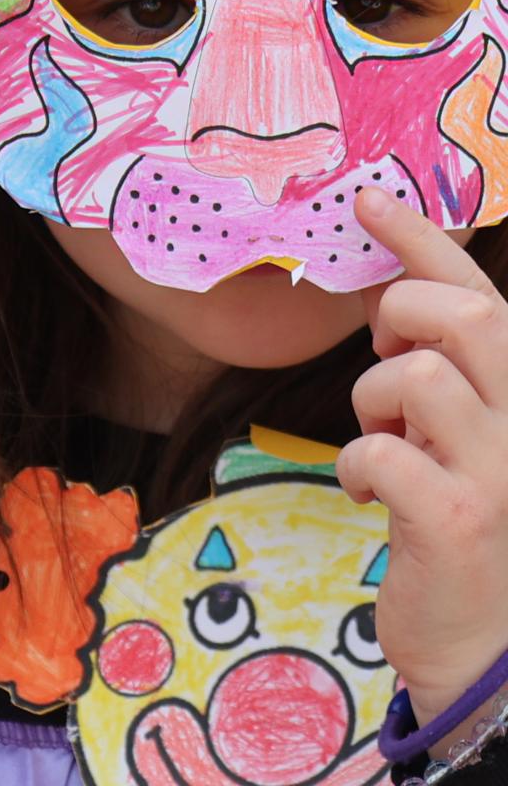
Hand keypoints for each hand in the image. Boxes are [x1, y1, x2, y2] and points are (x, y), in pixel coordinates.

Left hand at [338, 188, 507, 735]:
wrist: (491, 649)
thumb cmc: (464, 527)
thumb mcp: (463, 437)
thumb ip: (445, 372)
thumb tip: (394, 293)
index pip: (482, 296)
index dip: (423, 241)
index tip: (370, 199)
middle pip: (462, 319)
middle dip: (399, 319)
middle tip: (382, 364)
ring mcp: (503, 474)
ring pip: (416, 377)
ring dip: (372, 401)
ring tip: (383, 444)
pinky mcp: (461, 523)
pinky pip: (384, 453)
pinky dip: (357, 464)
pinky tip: (370, 494)